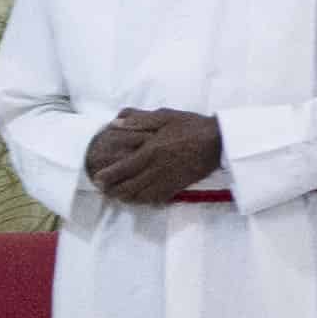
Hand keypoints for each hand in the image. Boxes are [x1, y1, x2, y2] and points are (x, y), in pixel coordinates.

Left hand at [88, 110, 222, 205]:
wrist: (218, 141)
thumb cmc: (191, 126)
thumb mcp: (164, 116)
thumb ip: (139, 120)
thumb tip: (114, 122)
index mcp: (151, 151)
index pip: (123, 168)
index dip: (108, 176)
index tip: (98, 179)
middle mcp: (157, 169)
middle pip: (129, 186)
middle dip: (114, 190)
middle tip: (104, 190)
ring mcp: (168, 179)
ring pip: (142, 195)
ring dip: (127, 198)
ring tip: (117, 196)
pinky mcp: (178, 186)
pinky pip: (158, 198)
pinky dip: (145, 201)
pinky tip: (140, 199)